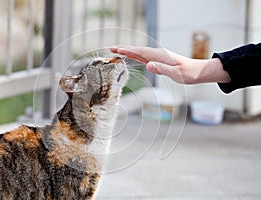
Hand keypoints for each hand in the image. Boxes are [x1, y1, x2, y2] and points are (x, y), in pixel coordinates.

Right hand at [110, 46, 230, 83]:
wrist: (198, 72)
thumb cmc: (189, 73)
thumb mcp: (177, 74)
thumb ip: (162, 69)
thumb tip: (148, 65)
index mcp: (160, 56)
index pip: (141, 52)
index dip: (128, 51)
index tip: (117, 49)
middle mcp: (158, 54)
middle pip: (138, 50)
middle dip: (124, 49)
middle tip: (110, 48)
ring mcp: (158, 57)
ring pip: (140, 53)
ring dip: (128, 51)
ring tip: (116, 51)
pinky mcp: (159, 61)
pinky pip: (144, 57)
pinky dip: (135, 56)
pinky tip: (131, 56)